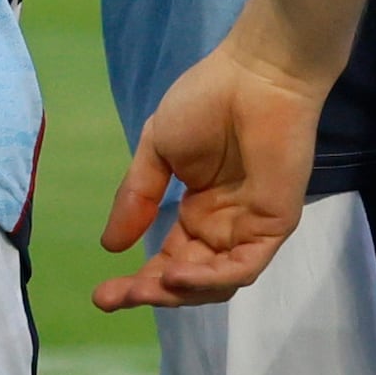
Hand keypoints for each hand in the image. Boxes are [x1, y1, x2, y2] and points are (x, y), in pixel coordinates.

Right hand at [95, 18, 328, 310]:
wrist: (254, 75)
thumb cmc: (207, 101)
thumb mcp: (157, 150)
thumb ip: (136, 197)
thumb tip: (110, 246)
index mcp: (199, 211)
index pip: (168, 259)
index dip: (137, 281)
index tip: (101, 294)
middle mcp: (224, 227)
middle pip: (188, 280)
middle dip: (150, 294)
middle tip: (113, 299)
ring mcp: (250, 229)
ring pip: (215, 283)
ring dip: (178, 293)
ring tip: (142, 289)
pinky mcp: (274, 225)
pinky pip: (242, 267)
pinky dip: (210, 278)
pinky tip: (176, 274)